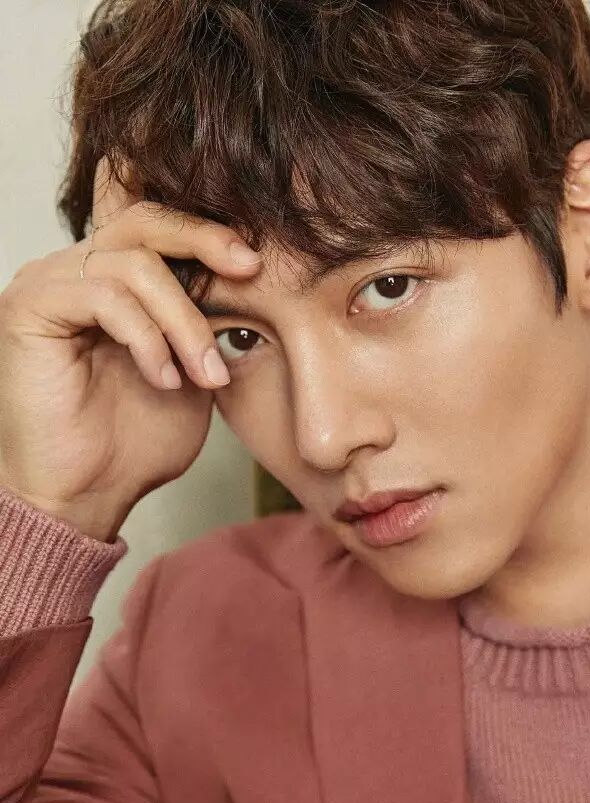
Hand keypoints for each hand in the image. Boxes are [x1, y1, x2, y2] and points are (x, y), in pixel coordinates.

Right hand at [0, 158, 261, 541]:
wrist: (88, 494)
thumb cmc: (135, 441)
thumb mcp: (192, 372)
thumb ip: (208, 323)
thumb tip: (250, 282)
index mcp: (111, 281)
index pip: (160, 231)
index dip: (211, 238)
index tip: (260, 266)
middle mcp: (75, 272)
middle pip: (144, 222)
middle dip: (204, 242)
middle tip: (249, 270)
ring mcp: (48, 284)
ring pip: (134, 266)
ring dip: (184, 323)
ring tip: (204, 375)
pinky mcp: (30, 308)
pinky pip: (105, 297)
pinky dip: (147, 339)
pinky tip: (164, 380)